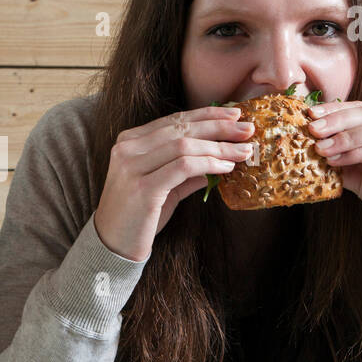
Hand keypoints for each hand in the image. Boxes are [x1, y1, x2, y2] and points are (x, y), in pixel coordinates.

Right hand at [93, 106, 254, 260]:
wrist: (113, 246)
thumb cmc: (138, 217)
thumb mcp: (165, 187)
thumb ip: (187, 170)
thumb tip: (221, 158)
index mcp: (130, 141)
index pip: (175, 120)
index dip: (207, 115)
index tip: (235, 116)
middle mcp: (127, 149)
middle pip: (182, 128)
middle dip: (219, 127)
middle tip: (248, 130)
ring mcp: (132, 167)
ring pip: (184, 145)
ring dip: (219, 147)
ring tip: (243, 152)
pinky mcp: (143, 188)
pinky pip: (183, 167)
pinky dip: (208, 164)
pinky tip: (226, 167)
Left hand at [306, 100, 361, 232]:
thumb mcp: (361, 173)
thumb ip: (342, 158)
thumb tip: (312, 148)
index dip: (336, 108)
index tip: (310, 113)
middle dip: (337, 119)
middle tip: (312, 129)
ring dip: (344, 137)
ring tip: (321, 148)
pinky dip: (355, 154)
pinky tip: (336, 162)